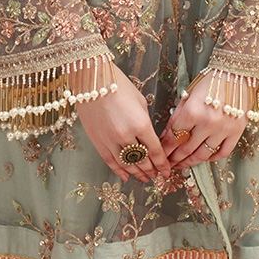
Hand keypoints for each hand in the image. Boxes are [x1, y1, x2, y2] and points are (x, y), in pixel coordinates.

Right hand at [74, 65, 170, 184]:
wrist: (91, 79)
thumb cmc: (118, 85)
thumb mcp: (139, 101)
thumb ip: (145, 121)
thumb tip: (148, 137)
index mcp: (140, 123)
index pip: (155, 150)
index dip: (162, 164)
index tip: (167, 171)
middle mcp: (126, 135)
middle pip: (142, 160)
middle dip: (151, 170)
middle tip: (157, 176)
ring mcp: (110, 141)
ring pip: (127, 164)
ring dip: (137, 173)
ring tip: (145, 179)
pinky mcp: (97, 142)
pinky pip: (110, 162)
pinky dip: (119, 171)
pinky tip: (125, 177)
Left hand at [159, 71, 249, 169]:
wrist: (235, 72)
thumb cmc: (209, 81)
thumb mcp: (188, 95)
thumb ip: (177, 117)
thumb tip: (167, 136)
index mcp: (192, 112)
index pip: (174, 137)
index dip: (165, 149)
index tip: (160, 155)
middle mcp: (207, 123)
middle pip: (186, 149)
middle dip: (174, 159)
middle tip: (168, 165)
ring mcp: (223, 129)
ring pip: (203, 155)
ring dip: (190, 162)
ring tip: (182, 164)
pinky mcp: (236, 132)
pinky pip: (222, 153)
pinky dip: (212, 158)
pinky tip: (203, 158)